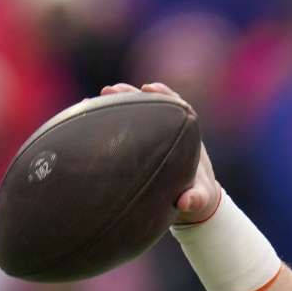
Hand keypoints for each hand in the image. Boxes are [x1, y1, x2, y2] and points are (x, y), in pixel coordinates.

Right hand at [100, 82, 220, 223]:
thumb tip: (184, 203)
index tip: (149, 87)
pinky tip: (92, 109)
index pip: (175, 107)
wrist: (190, 200)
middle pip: (150, 105)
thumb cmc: (196, 197)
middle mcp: (169, 131)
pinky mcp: (141, 144)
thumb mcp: (199, 199)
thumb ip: (195, 199)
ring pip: (136, 112)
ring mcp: (154, 135)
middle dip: (132, 95)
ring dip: (120, 102)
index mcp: (187, 137)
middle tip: (111, 89)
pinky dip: (112, 117)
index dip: (163, 95)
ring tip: (101, 94)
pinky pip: (126, 127)